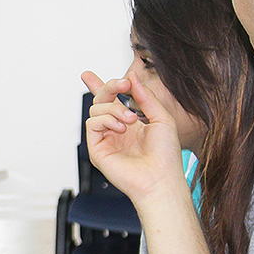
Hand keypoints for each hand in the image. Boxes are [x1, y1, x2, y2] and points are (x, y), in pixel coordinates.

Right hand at [80, 70, 186, 203]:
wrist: (161, 178)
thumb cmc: (165, 155)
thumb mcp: (161, 117)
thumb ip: (146, 96)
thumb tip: (132, 76)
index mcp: (131, 123)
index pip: (111, 101)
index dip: (98, 87)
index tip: (88, 75)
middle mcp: (116, 130)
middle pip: (101, 100)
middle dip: (110, 86)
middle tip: (123, 84)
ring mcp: (106, 139)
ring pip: (96, 109)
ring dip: (114, 108)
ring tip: (131, 120)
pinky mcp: (97, 148)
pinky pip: (92, 123)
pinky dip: (106, 120)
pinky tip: (121, 129)